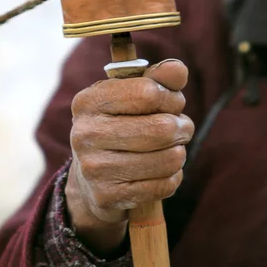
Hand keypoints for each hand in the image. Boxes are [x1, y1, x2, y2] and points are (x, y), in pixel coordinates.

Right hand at [65, 59, 193, 256]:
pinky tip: (160, 172)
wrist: (90, 178)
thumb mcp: (133, 96)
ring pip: (168, 160)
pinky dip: (172, 178)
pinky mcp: (106, 196)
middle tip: (179, 129)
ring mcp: (93, 167)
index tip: (170, 103)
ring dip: (179, 154)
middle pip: (162, 129)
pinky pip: (163, 186)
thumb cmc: (120, 125)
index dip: (171, 98)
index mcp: (88, 101)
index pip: (149, 92)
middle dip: (182, 128)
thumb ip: (158, 78)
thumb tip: (177, 70)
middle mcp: (85, 133)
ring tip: (170, 150)